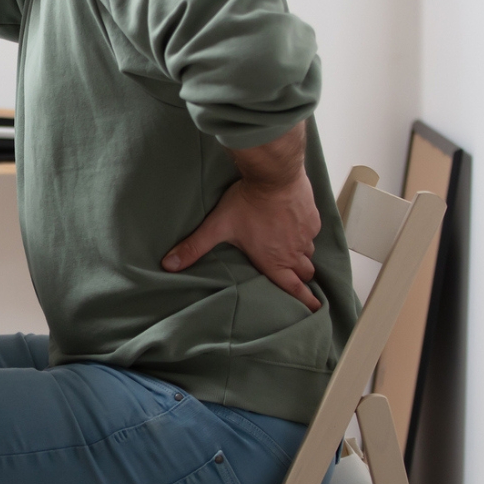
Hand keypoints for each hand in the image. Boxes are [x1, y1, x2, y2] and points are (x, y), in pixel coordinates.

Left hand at [162, 173, 322, 310]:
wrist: (274, 175)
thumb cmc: (248, 203)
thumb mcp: (218, 226)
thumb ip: (194, 247)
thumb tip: (169, 265)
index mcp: (274, 261)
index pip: (294, 288)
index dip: (305, 301)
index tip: (315, 309)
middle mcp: (293, 251)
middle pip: (305, 272)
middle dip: (301, 277)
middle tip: (296, 277)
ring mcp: (306, 234)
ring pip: (309, 252)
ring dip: (302, 255)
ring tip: (294, 252)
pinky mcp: (313, 218)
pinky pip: (312, 232)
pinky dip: (306, 234)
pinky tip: (296, 226)